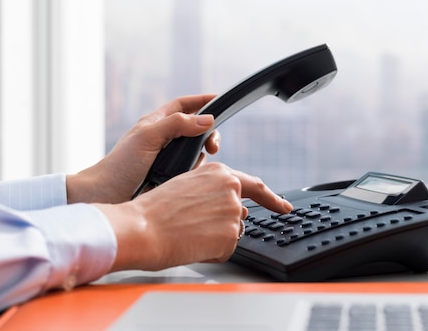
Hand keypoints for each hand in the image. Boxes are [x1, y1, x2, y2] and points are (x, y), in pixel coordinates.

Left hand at [67, 95, 220, 203]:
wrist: (106, 197)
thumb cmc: (120, 166)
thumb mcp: (148, 137)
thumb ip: (177, 124)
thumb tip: (207, 119)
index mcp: (155, 123)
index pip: (183, 105)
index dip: (201, 100)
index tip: (219, 98)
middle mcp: (163, 139)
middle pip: (195, 129)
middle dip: (208, 134)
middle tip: (213, 147)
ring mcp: (167, 159)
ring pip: (196, 152)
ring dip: (199, 158)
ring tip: (190, 168)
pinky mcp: (170, 178)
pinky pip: (191, 171)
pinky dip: (194, 173)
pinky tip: (188, 180)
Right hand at [94, 162, 293, 270]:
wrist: (143, 228)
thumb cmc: (156, 209)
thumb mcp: (187, 184)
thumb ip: (213, 189)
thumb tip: (229, 204)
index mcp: (221, 174)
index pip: (255, 187)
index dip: (273, 199)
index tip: (284, 206)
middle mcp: (232, 191)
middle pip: (240, 215)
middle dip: (225, 224)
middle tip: (197, 227)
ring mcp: (234, 214)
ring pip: (232, 233)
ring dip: (216, 237)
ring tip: (189, 231)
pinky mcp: (231, 237)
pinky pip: (226, 250)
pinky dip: (212, 252)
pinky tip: (192, 243)